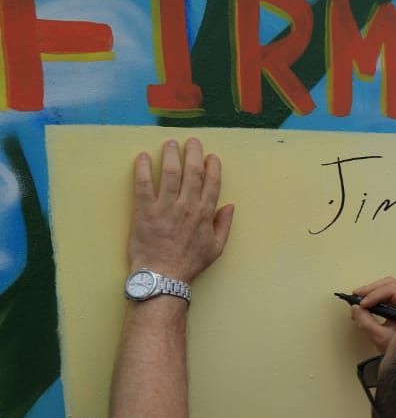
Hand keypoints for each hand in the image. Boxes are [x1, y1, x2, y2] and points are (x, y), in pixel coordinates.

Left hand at [128, 138, 233, 281]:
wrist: (163, 277)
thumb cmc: (189, 264)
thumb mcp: (216, 248)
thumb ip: (224, 225)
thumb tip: (230, 206)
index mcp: (205, 214)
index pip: (212, 183)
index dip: (212, 166)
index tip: (211, 156)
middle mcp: (187, 206)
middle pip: (192, 173)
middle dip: (193, 153)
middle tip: (191, 141)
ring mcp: (165, 207)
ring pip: (169, 174)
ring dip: (170, 156)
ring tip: (169, 143)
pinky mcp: (144, 211)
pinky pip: (143, 185)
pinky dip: (142, 169)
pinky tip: (142, 157)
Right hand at [348, 277, 395, 352]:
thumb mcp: (381, 338)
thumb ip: (367, 323)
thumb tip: (355, 308)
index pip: (394, 291)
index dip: (376, 295)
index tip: (363, 304)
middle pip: (391, 284)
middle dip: (372, 289)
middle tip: (356, 295)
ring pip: (389, 287)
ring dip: (372, 291)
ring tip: (358, 299)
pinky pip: (387, 295)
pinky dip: (375, 297)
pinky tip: (365, 304)